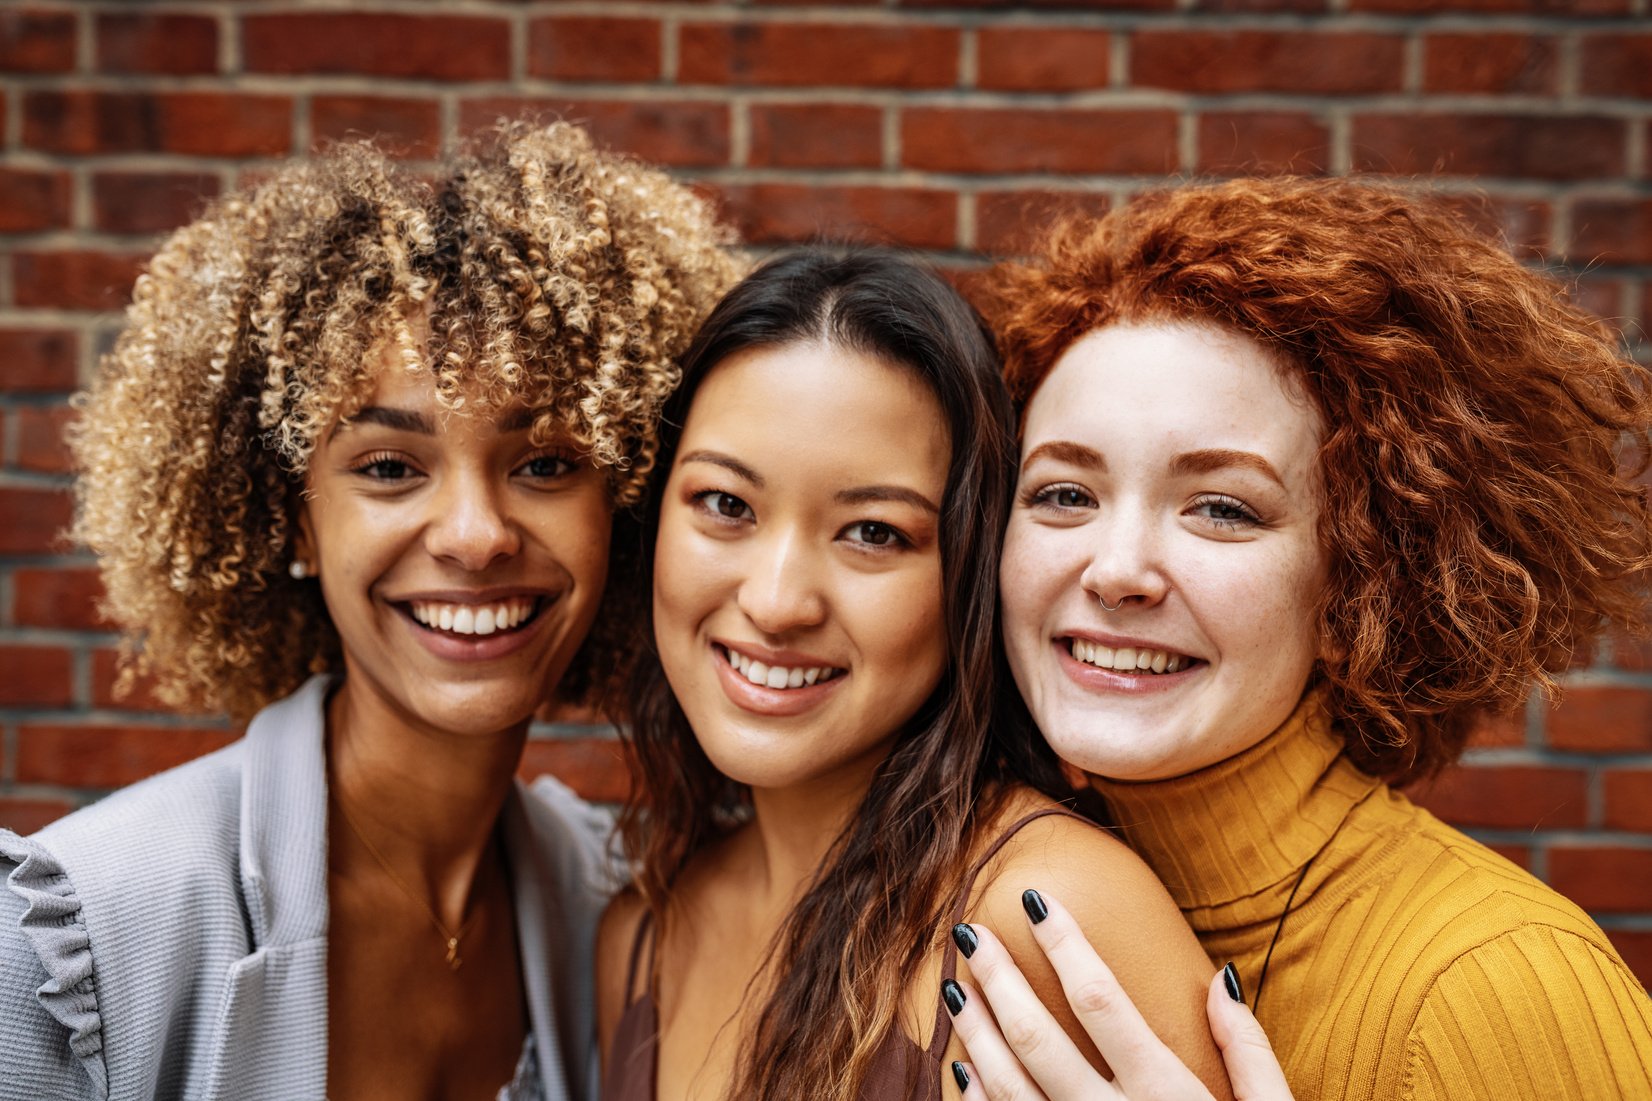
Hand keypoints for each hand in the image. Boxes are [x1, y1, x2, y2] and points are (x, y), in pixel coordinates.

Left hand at [945, 890, 1292, 1099]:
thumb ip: (1249, 1051)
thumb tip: (1219, 976)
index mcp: (1171, 1096)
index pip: (1100, 1000)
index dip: (1063, 943)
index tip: (1033, 899)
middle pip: (1038, 1039)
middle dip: (997, 977)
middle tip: (966, 929)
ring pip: (1009, 1089)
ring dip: (976, 1033)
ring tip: (956, 986)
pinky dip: (978, 1099)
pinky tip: (961, 1065)